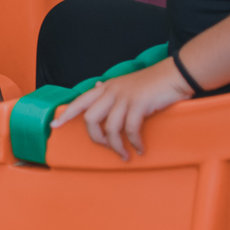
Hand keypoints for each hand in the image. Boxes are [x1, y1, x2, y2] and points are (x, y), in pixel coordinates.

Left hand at [50, 59, 193, 158]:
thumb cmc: (153, 82)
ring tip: (125, 155)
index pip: (80, 101)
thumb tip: (96, 86)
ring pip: (109, 127)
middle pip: (90, 118)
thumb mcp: (127, 83)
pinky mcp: (139, 104)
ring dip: (116, 146)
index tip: (54, 126)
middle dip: (96, 138)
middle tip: (108, 149)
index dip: (66, 115)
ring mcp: (124, 97)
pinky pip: (130, 129)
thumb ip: (111, 89)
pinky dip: (134, 143)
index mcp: (107, 87)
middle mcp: (112, 91)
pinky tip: (140, 148)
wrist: (176, 74)